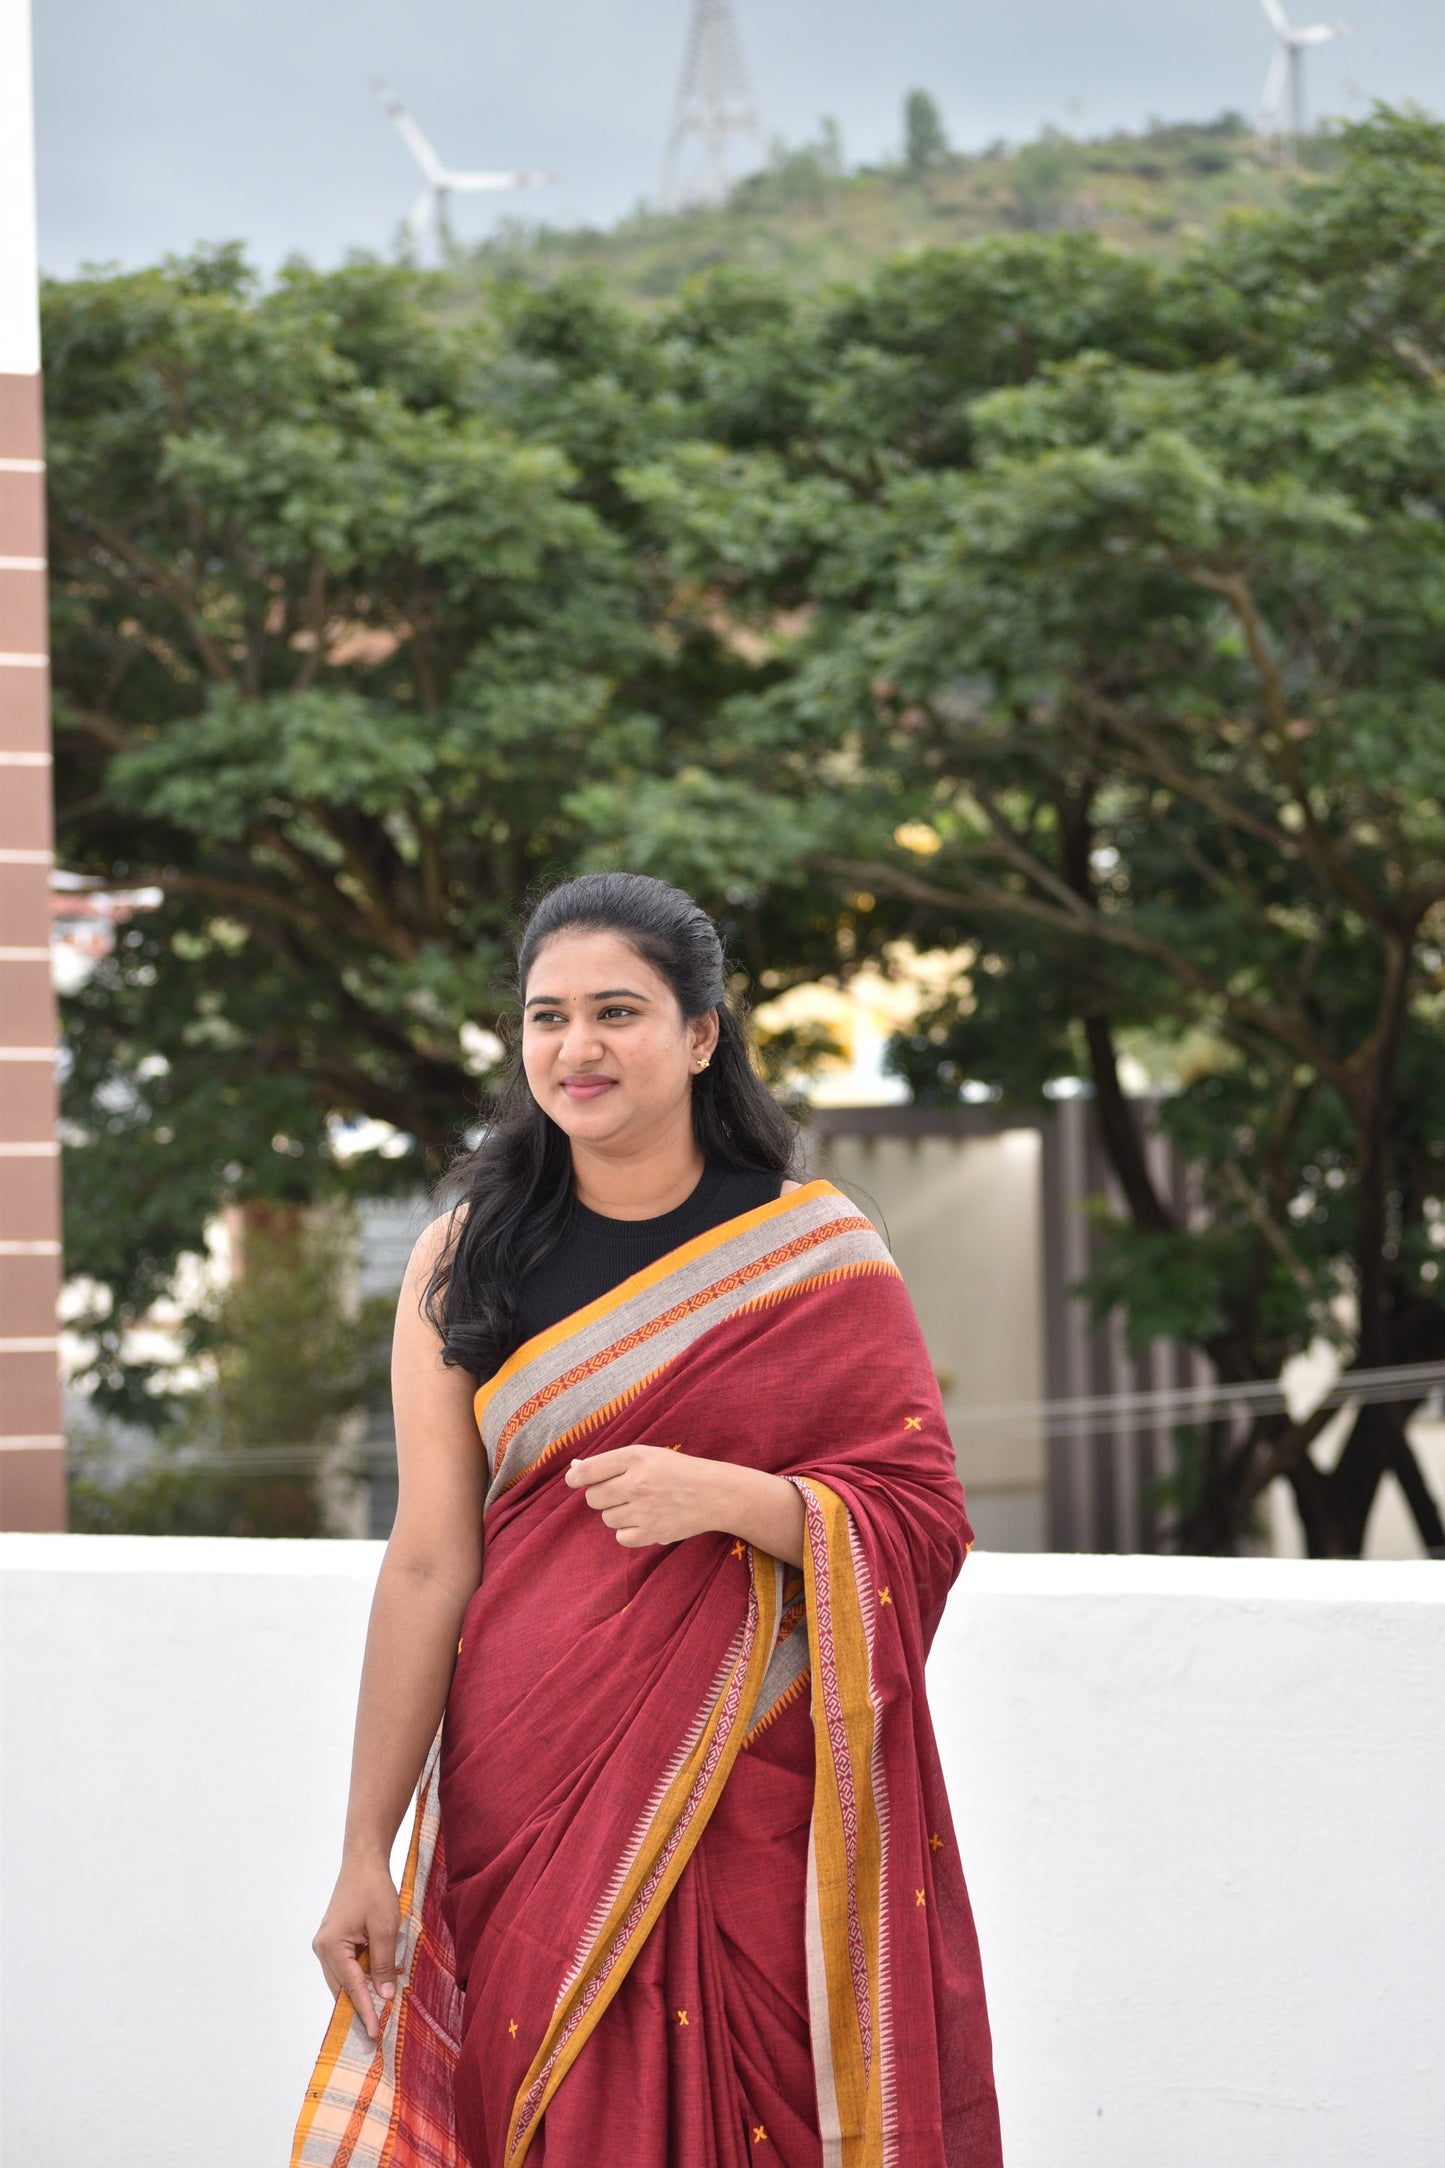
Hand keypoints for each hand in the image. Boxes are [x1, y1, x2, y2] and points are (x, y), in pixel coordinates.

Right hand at [312, 1854, 401, 2040]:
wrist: (364, 1861)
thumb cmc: (374, 1890)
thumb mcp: (384, 1927)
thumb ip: (383, 1963)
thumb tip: (384, 1995)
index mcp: (331, 1946)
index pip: (351, 1987)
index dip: (365, 2010)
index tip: (375, 2033)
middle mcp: (322, 1948)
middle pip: (341, 1987)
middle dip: (358, 2008)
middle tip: (376, 2030)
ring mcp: (326, 1944)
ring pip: (343, 1978)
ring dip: (359, 1992)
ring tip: (378, 2012)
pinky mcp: (334, 1939)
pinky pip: (346, 1965)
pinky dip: (359, 1977)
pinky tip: (374, 1985)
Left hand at [563, 1443, 726, 1547]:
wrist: (714, 1494)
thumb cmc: (677, 1471)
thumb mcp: (647, 1455)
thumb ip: (611, 1462)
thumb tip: (575, 1471)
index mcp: (635, 1458)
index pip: (588, 1471)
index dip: (575, 1478)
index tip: (574, 1480)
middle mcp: (637, 1483)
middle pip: (593, 1498)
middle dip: (602, 1496)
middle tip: (621, 1492)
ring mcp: (644, 1511)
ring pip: (607, 1518)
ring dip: (617, 1513)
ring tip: (639, 1505)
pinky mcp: (652, 1533)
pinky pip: (621, 1537)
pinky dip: (628, 1531)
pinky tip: (644, 1520)